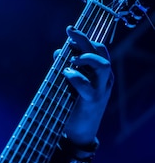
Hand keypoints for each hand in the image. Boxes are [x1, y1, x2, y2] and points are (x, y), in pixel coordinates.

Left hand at [60, 26, 113, 144]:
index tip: (70, 30)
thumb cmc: (73, 104)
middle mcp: (103, 78)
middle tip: (70, 32)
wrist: (79, 131)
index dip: (84, 38)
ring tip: (72, 59)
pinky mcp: (92, 101)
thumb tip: (58, 52)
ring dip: (86, 58)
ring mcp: (100, 89)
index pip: (97, 49)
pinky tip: (66, 74)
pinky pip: (88, 86)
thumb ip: (65, 67)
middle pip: (100, 52)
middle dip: (84, 40)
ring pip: (103, 65)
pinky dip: (76, 77)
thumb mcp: (69, 83)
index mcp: (99, 72)